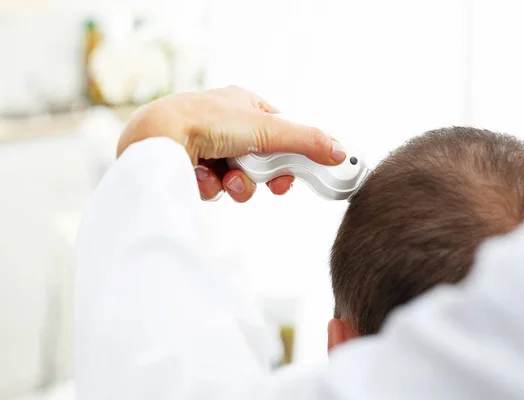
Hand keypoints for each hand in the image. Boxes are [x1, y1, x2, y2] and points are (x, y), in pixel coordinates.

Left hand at [117, 86, 345, 201]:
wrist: (157, 139)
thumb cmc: (208, 120)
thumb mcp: (267, 129)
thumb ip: (307, 142)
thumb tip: (340, 152)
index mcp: (244, 104)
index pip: (281, 132)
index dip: (292, 155)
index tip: (303, 173)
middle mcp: (225, 122)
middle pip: (263, 160)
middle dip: (264, 176)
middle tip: (272, 184)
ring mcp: (207, 145)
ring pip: (240, 177)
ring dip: (239, 184)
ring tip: (227, 179)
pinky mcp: (190, 166)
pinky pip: (216, 186)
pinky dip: (213, 186)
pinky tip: (201, 176)